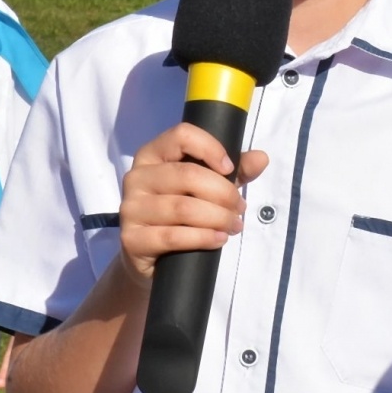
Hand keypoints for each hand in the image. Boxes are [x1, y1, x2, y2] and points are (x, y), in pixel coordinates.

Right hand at [118, 123, 265, 281]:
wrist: (153, 257)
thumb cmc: (182, 213)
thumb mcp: (210, 187)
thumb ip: (235, 171)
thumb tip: (261, 158)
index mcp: (152, 155)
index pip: (181, 135)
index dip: (210, 148)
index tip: (230, 168)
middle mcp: (136, 177)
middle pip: (187, 175)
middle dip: (224, 193)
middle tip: (240, 208)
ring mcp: (130, 209)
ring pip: (184, 208)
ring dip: (218, 218)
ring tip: (233, 226)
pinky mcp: (132, 239)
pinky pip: (173, 236)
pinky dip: (204, 238)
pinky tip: (218, 239)